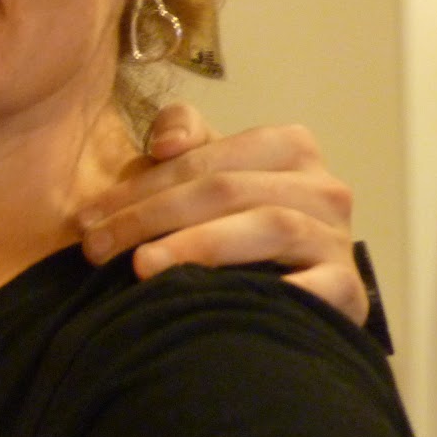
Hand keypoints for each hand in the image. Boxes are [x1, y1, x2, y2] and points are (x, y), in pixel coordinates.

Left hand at [77, 102, 367, 325]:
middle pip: (226, 189)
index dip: (140, 184)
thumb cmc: (236, 221)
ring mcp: (337, 237)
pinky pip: (315, 285)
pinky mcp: (349, 288)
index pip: (205, 158)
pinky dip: (275, 290)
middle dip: (151, 216)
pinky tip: (224, 302)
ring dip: (196, 246)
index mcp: (288, 146)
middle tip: (98, 248)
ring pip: (266, 224)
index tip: (87, 218)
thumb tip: (167, 145)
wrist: (297, 289)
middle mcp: (322, 186)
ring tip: (143, 267)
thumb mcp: (207, 168)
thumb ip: (183, 135)